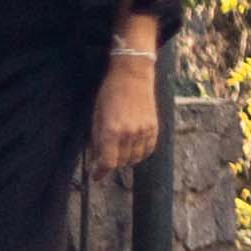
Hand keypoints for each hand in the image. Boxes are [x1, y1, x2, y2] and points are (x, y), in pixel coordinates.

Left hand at [88, 48, 160, 176]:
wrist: (132, 75)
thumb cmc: (110, 93)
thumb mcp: (97, 116)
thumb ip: (97, 139)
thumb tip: (97, 159)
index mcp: (112, 130)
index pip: (107, 163)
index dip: (100, 172)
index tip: (96, 175)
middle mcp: (129, 134)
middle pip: (120, 162)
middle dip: (111, 163)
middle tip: (105, 157)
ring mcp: (144, 131)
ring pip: (135, 159)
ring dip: (126, 159)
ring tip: (120, 150)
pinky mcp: (154, 127)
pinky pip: (148, 150)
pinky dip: (140, 153)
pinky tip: (133, 147)